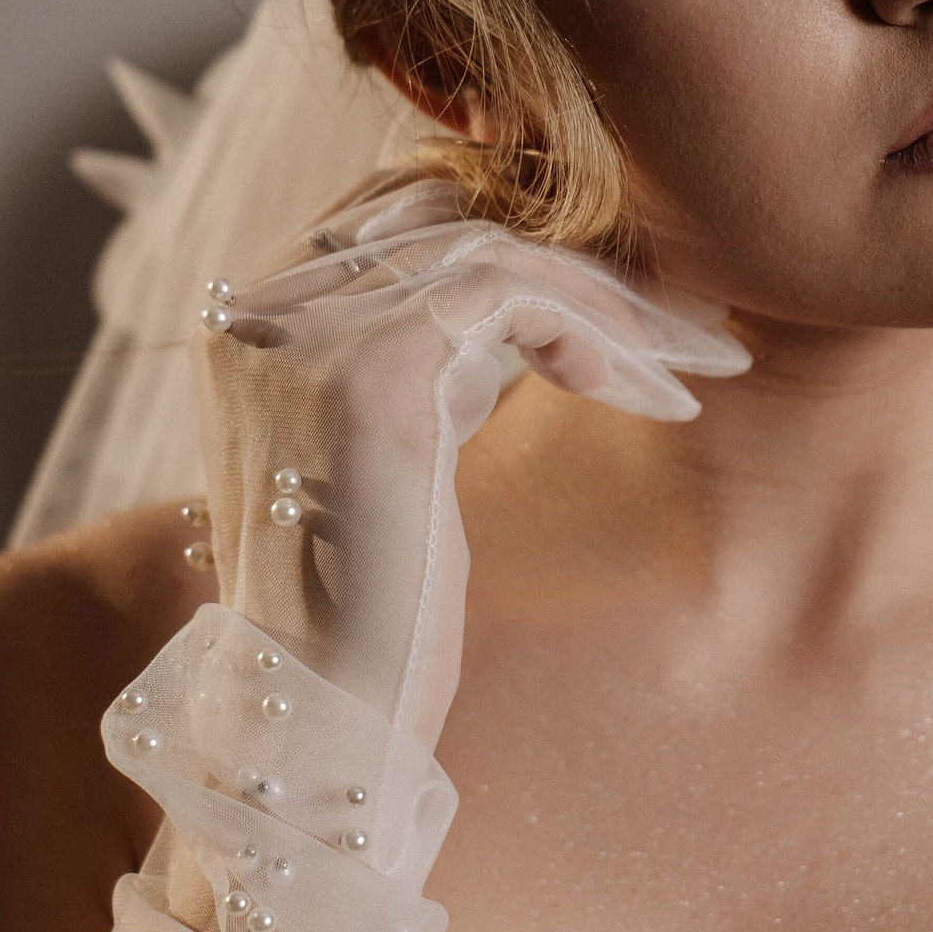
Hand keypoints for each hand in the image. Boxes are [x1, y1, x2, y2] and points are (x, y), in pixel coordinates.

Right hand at [191, 178, 745, 743]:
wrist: (324, 725)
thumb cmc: (373, 614)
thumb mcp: (400, 451)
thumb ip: (432, 360)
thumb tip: (529, 296)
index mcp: (245, 323)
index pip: (392, 207)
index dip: (516, 231)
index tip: (624, 294)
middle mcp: (254, 311)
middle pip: (440, 206)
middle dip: (573, 249)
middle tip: (684, 310)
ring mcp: (300, 335)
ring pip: (485, 243)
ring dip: (604, 294)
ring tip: (687, 355)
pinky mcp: (370, 375)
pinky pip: (506, 291)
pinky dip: (584, 326)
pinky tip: (628, 389)